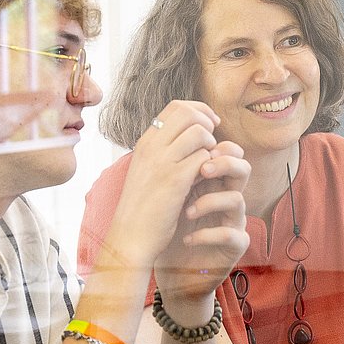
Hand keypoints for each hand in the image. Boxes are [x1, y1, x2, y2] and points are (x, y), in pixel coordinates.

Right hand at [94, 100, 224, 277]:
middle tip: (213, 145)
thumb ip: (166, 151)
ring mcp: (162, 162)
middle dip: (208, 125)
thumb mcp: (149, 171)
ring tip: (207, 166)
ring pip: (200, 133)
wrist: (131, 237)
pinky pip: (204, 158)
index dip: (200, 111)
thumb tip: (195, 135)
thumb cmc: (143, 207)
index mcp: (145, 142)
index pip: (176, 106)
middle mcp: (151, 147)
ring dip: (211, 147)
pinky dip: (211, 166)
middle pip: (189, 113)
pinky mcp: (175, 180)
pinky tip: (205, 181)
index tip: (211, 126)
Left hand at [154, 138, 251, 303]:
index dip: (214, 145)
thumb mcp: (169, 195)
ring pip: (238, 199)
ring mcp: (233, 221)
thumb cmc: (169, 230)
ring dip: (210, 202)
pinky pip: (232, 234)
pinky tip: (189, 238)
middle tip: (201, 170)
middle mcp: (226, 197)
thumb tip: (162, 131)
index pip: (225, 152)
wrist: (170, 270)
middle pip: (242, 168)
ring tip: (187, 212)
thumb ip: (174, 168)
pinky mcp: (234, 246)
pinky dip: (208, 234)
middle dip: (224, 164)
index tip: (189, 147)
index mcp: (211, 181)